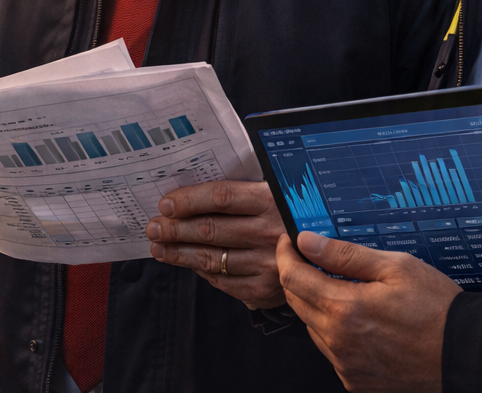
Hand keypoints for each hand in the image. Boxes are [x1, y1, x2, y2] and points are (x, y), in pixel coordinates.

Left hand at [145, 180, 285, 308]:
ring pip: (212, 259)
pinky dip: (201, 272)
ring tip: (159, 247)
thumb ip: (242, 192)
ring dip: (180, 254)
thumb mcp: (277, 192)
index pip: (221, 197)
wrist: (328, 252)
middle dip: (175, 229)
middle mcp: (269, 232)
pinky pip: (223, 282)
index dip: (189, 201)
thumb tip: (192, 194)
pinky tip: (186, 263)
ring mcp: (267, 264)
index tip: (165, 204)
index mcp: (271, 200)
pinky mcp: (265, 290)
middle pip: (211, 230)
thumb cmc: (292, 215)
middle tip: (153, 227)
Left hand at [276, 231, 460, 392]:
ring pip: (312, 328)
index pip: (293, 278)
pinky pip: (332, 351)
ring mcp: (347, 366)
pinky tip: (358, 320)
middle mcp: (339, 342)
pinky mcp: (357, 381)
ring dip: (316, 305)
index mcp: (345, 310)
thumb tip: (306, 242)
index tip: (289, 241)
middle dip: (298, 276)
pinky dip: (334, 332)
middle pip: (296, 303)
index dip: (286, 254)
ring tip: (341, 289)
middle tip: (310, 259)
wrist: (467, 354)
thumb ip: (345, 255)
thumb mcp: (396, 267)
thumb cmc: (437, 307)